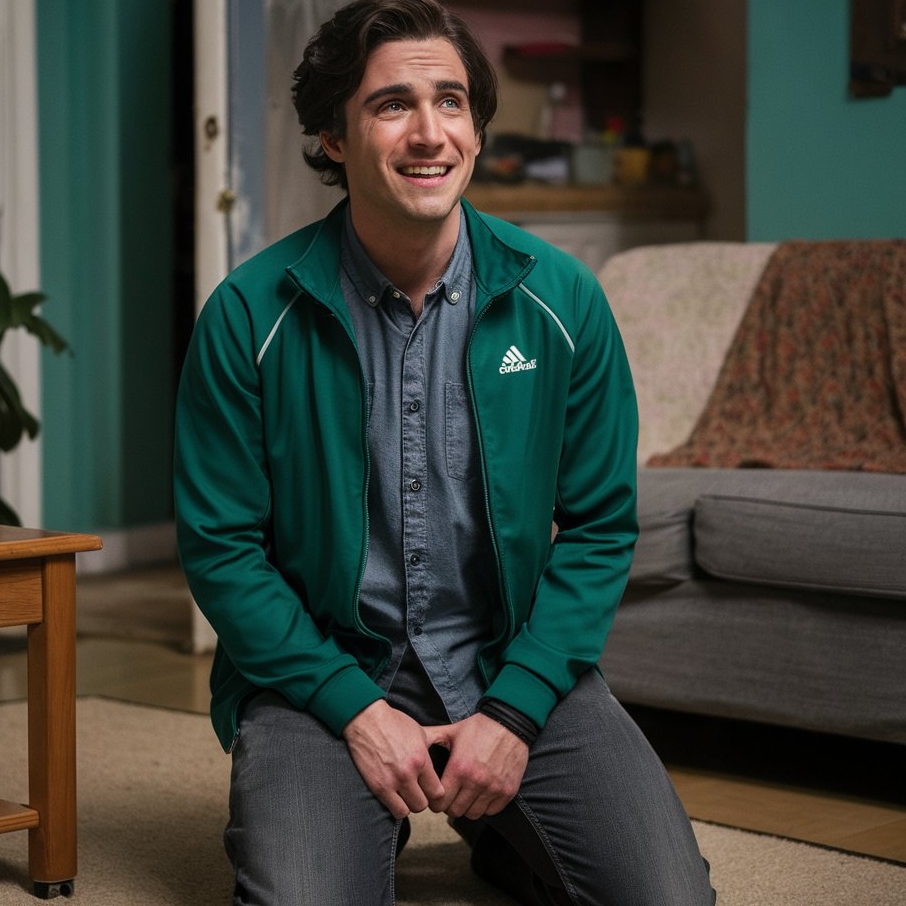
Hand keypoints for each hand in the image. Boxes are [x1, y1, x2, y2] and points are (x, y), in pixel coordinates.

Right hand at [343, 699, 444, 818]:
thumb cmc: (393, 722)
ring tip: (406, 794)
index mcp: (421, 759)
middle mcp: (408, 773)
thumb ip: (434, 744)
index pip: (438, 792)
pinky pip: (394, 810)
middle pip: (424, 804)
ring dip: (409, 804)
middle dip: (422, 798)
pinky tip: (396, 797)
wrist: (366, 719)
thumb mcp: (420, 731)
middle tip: (418, 791)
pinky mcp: (377, 787)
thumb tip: (447, 747)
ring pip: (409, 810)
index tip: (431, 788)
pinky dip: (396, 807)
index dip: (436, 792)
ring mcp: (391, 782)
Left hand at [424, 713, 528, 819]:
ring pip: (473, 814)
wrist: (510, 722)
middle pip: (455, 811)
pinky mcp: (507, 791)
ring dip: (467, 807)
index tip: (438, 795)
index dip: (435, 801)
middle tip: (452, 795)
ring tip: (466, 795)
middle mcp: (476, 781)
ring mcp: (493, 788)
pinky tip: (482, 794)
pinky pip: (491, 811)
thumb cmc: (479, 727)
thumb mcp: (452, 731)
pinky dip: (485, 806)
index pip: (440, 802)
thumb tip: (411, 740)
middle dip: (450, 805)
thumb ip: (431, 738)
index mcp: (459, 768)